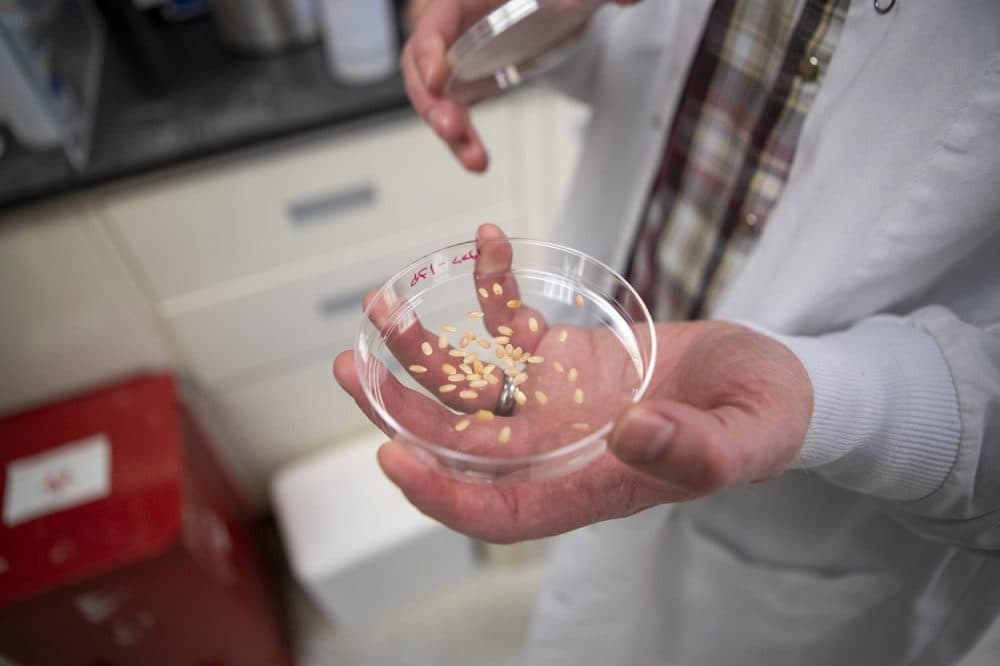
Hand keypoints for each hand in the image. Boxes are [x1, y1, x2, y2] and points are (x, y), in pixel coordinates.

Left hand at [334, 225, 812, 542]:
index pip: (502, 510)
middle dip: (400, 412)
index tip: (394, 458)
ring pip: (472, 386)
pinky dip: (495, 289)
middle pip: (461, 445)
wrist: (766, 379)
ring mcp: (555, 401)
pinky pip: (514, 326)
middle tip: (353, 367)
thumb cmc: (762, 419)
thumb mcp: (749, 438)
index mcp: (591, 484)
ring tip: (382, 306)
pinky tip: (488, 243)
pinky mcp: (563, 356)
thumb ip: (697, 449)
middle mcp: (558, 449)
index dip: (444, 495)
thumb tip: (630, 434)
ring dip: (424, 351)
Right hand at [402, 0, 641, 172]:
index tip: (439, 78)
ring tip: (473, 159)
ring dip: (449, 130)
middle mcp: (455, 25)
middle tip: (451, 130)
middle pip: (423, 65)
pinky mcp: (469, 79)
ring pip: (436, 95)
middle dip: (432, 101)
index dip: (429, 49)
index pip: (434, 20)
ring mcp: (459, 55)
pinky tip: (477, 159)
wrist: (556, 1)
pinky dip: (463, 138)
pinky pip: (454, 111)